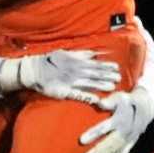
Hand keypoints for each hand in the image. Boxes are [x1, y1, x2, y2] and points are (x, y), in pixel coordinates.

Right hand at [0, 49, 120, 103]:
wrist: (34, 70)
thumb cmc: (51, 61)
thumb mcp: (66, 53)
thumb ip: (81, 54)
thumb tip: (94, 53)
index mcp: (76, 62)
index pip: (94, 64)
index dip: (106, 66)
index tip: (116, 67)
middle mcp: (74, 71)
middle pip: (94, 74)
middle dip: (107, 75)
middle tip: (119, 78)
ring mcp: (70, 82)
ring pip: (89, 83)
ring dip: (101, 85)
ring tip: (112, 87)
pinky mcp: (64, 92)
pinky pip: (77, 95)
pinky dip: (86, 97)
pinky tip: (96, 99)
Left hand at [79, 88, 153, 152]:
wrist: (147, 104)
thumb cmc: (128, 99)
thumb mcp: (120, 97)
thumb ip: (110, 101)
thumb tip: (99, 102)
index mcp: (121, 118)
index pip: (105, 127)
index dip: (93, 133)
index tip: (81, 140)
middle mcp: (126, 130)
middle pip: (110, 142)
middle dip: (98, 151)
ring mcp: (130, 137)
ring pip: (116, 149)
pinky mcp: (132, 141)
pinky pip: (125, 152)